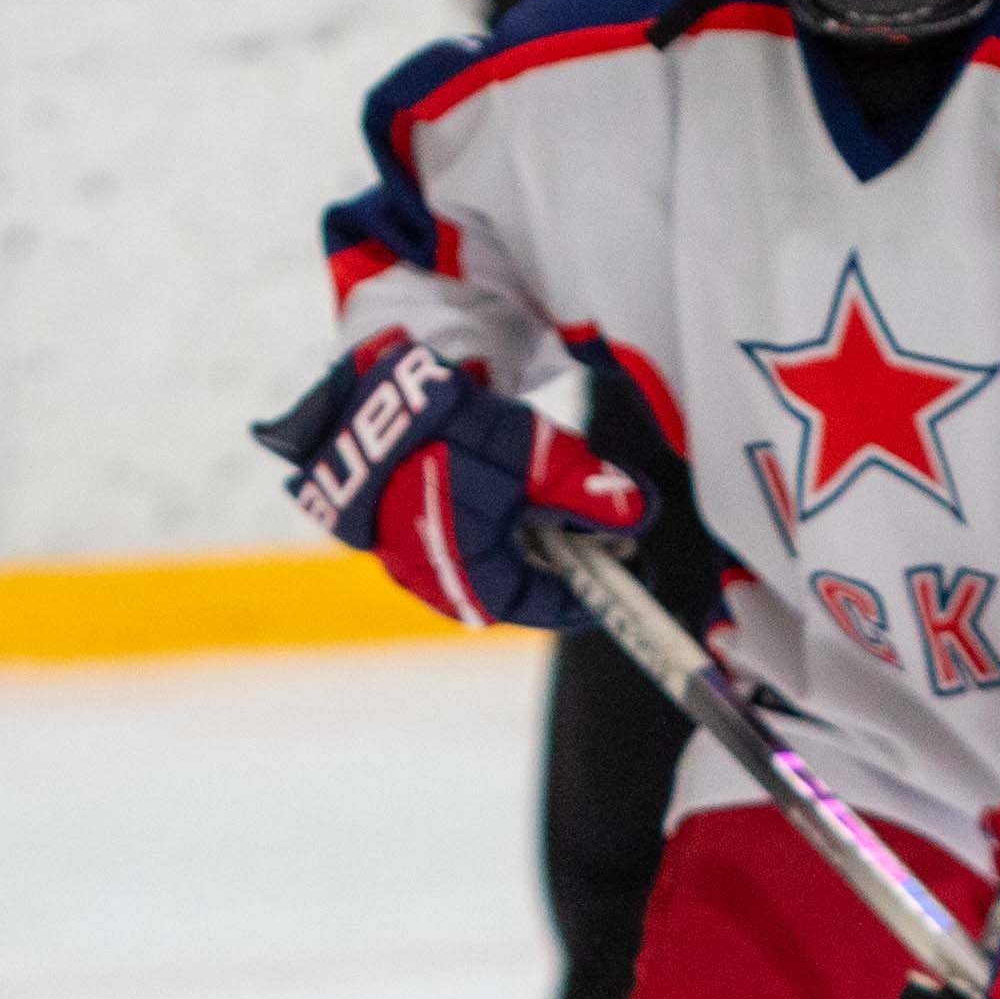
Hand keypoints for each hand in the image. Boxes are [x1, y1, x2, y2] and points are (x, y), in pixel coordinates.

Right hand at [254, 336, 646, 636]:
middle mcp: (431, 579)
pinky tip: (509, 489)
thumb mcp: (530, 454)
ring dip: (527, 537)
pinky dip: (493, 521)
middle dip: (560, 562)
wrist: (357, 391)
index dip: (590, 590)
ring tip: (559, 504)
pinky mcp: (390, 522)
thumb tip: (642, 512)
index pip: (543, 607)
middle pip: (514, 586)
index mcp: (467, 580)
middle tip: (602, 535)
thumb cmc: (444, 429)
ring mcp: (404, 553)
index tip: (628, 570)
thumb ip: (585, 487)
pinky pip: (453, 538)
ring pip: (484, 560)